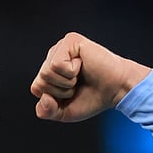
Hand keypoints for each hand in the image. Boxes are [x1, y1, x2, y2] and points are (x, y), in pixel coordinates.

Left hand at [30, 32, 151, 122]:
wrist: (116, 90)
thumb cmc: (92, 98)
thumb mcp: (63, 112)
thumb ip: (46, 111)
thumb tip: (43, 97)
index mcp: (50, 72)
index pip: (36, 88)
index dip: (53, 98)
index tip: (71, 94)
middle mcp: (53, 57)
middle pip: (40, 81)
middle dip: (60, 91)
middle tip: (77, 85)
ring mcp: (61, 47)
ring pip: (46, 72)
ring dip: (66, 82)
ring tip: (80, 76)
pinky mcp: (70, 40)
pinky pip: (56, 64)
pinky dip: (71, 72)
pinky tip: (83, 65)